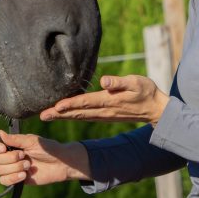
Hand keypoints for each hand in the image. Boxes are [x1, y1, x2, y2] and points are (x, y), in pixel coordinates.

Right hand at [0, 131, 90, 186]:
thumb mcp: (32, 141)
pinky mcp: (16, 179)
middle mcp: (8, 156)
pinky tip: (24, 175)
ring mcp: (11, 168)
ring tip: (28, 165)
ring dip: (14, 168)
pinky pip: (4, 181)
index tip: (3, 148)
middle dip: (9, 158)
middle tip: (24, 156)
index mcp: (10, 144)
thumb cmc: (47, 148)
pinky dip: (13, 178)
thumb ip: (15, 139)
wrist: (60, 164)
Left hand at [40, 75, 169, 124]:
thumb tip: (104, 81)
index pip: (85, 103)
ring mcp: (103, 114)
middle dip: (59, 114)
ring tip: (47, 116)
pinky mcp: (104, 115)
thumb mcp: (136, 82)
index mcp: (109, 101)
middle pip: (78, 112)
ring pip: (79, 116)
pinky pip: (84, 116)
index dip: (70, 105)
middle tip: (42, 115)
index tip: (56, 106)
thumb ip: (119, 82)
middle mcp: (104, 110)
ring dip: (62, 116)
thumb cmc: (146, 91)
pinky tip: (63, 115)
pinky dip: (72, 116)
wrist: (155, 108)